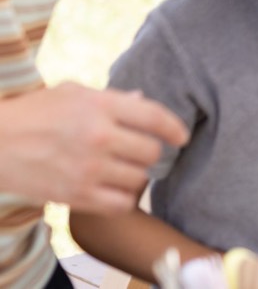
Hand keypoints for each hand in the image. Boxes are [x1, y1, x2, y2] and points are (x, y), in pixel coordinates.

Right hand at [0, 82, 186, 211]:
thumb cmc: (35, 113)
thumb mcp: (73, 93)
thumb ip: (113, 98)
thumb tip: (145, 101)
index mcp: (100, 106)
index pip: (155, 117)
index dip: (175, 129)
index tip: (181, 137)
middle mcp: (98, 137)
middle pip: (151, 152)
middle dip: (151, 153)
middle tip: (140, 153)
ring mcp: (87, 169)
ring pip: (139, 179)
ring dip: (137, 176)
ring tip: (124, 170)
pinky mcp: (75, 196)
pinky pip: (121, 204)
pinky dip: (124, 199)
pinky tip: (115, 189)